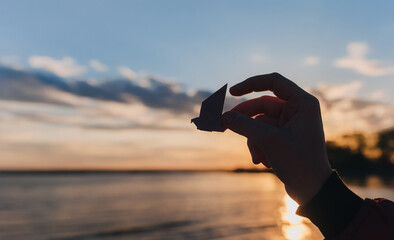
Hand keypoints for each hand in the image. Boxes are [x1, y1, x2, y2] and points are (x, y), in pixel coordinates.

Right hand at [222, 73, 332, 204]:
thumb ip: (244, 125)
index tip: (232, 92)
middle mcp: (297, 110)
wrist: (312, 190)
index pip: (273, 81)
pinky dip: (258, 146)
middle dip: (245, 120)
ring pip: (259, 123)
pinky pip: (263, 134)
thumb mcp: (269, 140)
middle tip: (224, 125)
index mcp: (302, 103)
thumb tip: (224, 116)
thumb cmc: (299, 162)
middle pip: (261, 106)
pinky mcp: (284, 137)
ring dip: (253, 140)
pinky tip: (262, 162)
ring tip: (256, 157)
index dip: (251, 84)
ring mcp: (290, 124)